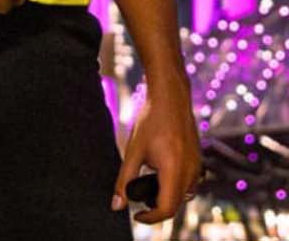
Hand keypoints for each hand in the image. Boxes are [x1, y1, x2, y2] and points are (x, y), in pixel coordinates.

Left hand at [114, 83, 201, 222]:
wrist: (171, 99)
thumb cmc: (151, 122)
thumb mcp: (133, 152)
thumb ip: (123, 180)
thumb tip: (117, 205)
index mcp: (174, 171)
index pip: (166, 208)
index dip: (150, 218)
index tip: (136, 216)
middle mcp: (191, 172)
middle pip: (176, 205)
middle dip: (157, 208)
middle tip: (138, 200)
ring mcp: (198, 167)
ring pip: (184, 196)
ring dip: (166, 198)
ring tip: (146, 186)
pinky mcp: (198, 161)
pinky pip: (189, 184)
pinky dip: (174, 187)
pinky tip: (159, 174)